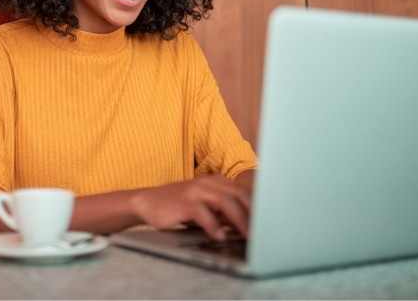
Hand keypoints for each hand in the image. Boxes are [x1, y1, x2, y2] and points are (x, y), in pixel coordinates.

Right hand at [129, 174, 252, 240]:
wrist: (147, 201)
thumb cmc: (178, 205)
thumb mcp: (205, 205)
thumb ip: (225, 210)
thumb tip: (248, 222)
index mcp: (216, 182)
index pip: (244, 192)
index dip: (259, 207)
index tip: (269, 222)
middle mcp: (207, 183)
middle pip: (238, 195)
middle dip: (253, 214)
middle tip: (262, 232)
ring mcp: (195, 191)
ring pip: (224, 202)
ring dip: (239, 220)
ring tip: (247, 236)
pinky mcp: (182, 203)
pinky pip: (202, 213)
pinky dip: (213, 226)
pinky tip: (219, 236)